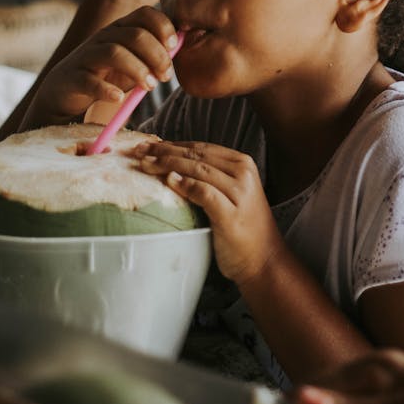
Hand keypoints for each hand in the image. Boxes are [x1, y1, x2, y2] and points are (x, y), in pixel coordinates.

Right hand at [19, 6, 180, 129]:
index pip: (145, 13)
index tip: (175, 47)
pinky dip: (106, 89)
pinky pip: (89, 80)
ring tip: (149, 87)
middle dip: (156, 54)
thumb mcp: (135, 63)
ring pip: (114, 53)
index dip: (164, 26)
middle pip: (134, 35)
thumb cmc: (107, 76)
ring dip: (137, 70)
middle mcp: (103, 37)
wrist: (65, 93)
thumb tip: (190, 41)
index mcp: (121, 29)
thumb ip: (157, 53)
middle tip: (164, 76)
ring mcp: (85, 56)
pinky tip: (119, 98)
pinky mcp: (72, 78)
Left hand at [132, 140, 283, 283]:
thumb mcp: (228, 194)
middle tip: (140, 150)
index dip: (172, 144)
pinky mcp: (232, 213)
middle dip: (164, 151)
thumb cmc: (242, 227)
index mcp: (242, 163)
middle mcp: (243, 172)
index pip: (200, 148)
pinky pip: (204, 193)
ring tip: (146, 164)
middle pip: (196, 156)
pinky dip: (185, 185)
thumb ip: (207, 177)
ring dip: (168, 165)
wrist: (264, 259)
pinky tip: (169, 182)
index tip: (149, 144)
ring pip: (198, 170)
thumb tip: (170, 166)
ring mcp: (239, 192)